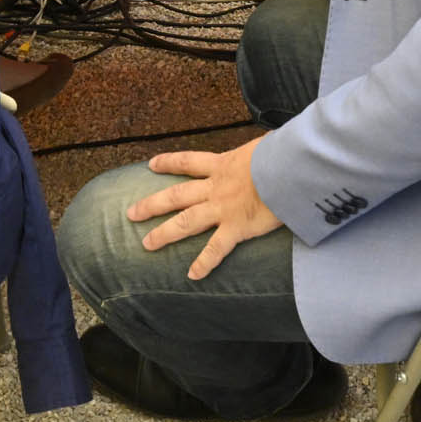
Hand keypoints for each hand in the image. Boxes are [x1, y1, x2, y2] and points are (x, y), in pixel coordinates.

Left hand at [127, 138, 283, 279]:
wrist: (290, 168)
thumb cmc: (283, 153)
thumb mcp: (265, 145)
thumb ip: (259, 151)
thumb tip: (268, 148)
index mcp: (223, 164)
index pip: (189, 161)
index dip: (169, 162)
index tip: (151, 165)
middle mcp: (216, 187)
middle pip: (176, 195)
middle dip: (152, 204)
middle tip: (131, 213)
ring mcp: (223, 209)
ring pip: (186, 222)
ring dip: (164, 233)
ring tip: (147, 244)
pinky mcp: (237, 227)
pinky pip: (216, 249)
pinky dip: (204, 263)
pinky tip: (192, 275)